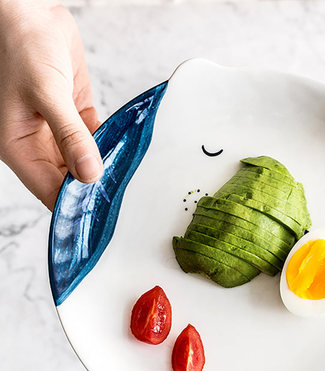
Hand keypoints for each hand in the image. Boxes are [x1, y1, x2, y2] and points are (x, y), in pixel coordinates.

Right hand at [0, 0, 102, 210]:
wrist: (29, 11)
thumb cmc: (20, 46)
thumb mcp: (46, 93)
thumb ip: (70, 134)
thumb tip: (89, 174)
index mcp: (18, 146)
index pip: (48, 190)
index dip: (73, 206)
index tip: (100, 216)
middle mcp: (36, 143)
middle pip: (68, 180)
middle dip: (93, 189)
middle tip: (122, 199)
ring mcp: (56, 130)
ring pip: (82, 161)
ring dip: (103, 167)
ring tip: (127, 180)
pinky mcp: (72, 114)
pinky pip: (93, 138)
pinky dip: (107, 144)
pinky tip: (122, 151)